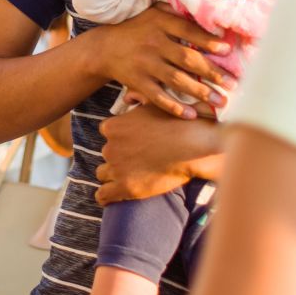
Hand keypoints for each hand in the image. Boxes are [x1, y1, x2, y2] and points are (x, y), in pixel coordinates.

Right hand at [86, 6, 235, 117]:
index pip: (187, 31)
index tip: (227, 50)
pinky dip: (174, 106)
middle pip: (187, 58)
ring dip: (200, 92)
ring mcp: (145, 64)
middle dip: (212, 72)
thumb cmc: (137, 29)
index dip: (207, 41)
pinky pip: (158, 97)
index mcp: (159, 23)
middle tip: (233, 83)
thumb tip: (208, 17)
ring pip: (177, 80)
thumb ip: (177, 14)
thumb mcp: (153, 13)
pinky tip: (191, 114)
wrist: (104, 48)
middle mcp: (153, 44)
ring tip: (221, 101)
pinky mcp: (137, 82)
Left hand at [95, 106, 222, 204]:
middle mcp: (109, 147)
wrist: (192, 144)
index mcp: (112, 127)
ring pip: (103, 174)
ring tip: (129, 177)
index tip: (131, 143)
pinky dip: (106, 196)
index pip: (107, 134)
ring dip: (113, 176)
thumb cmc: (176, 122)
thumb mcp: (152, 104)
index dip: (119, 139)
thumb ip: (136, 101)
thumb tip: (128, 97)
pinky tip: (111, 197)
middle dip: (118, 157)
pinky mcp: (125, 187)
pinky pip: (103, 195)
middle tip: (137, 160)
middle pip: (106, 154)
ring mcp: (116, 168)